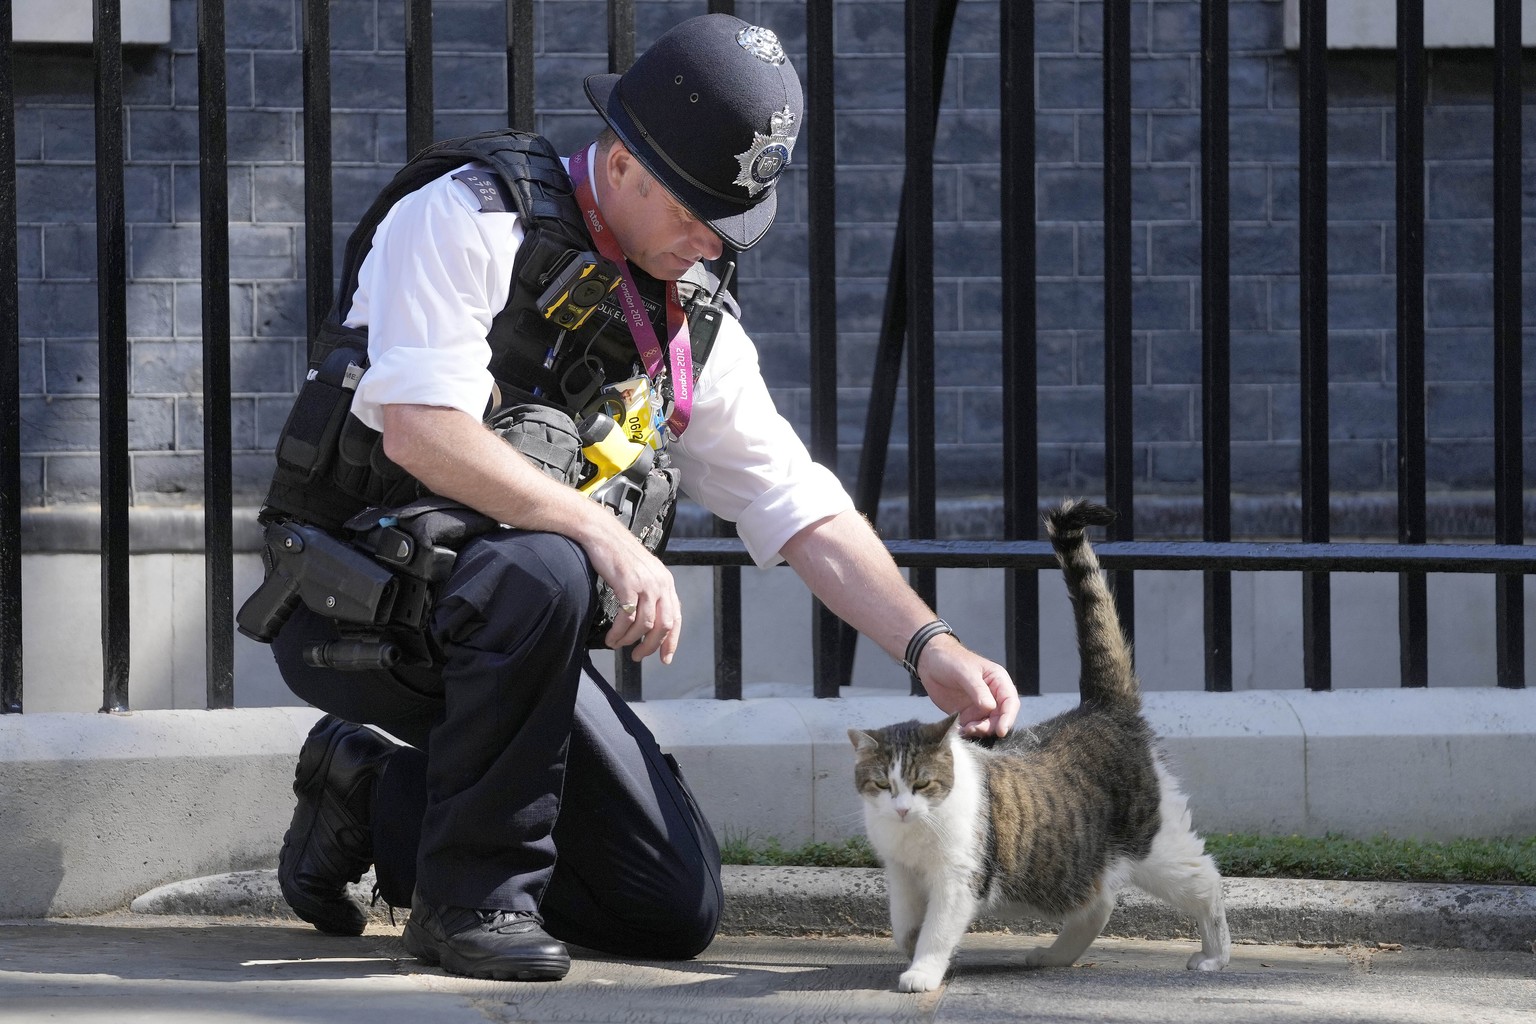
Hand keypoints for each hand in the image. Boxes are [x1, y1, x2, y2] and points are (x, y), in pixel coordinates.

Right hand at [587, 527, 682, 663]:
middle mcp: (660, 583)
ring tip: (618, 645)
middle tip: (637, 656)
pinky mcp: (628, 584)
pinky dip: (619, 633)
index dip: (672, 641)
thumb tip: (648, 621)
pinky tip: (611, 638)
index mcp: (666, 582)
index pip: (676, 618)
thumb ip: (650, 592)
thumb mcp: (643, 572)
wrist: (602, 534)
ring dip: (630, 640)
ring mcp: (645, 584)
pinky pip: (627, 618)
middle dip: (651, 646)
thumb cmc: (618, 554)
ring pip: (644, 625)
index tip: (665, 658)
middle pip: (663, 626)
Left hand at [916, 636, 1018, 737]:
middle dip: (992, 727)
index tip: (1001, 730)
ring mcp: (980, 706)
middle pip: (1001, 717)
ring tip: (965, 729)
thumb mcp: (965, 672)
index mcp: (998, 681)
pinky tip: (958, 730)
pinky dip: (968, 732)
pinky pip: (973, 728)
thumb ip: (978, 689)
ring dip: (979, 731)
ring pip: (988, 725)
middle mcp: (993, 696)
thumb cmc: (950, 659)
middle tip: (975, 729)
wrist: (929, 661)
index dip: (1008, 717)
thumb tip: (990, 707)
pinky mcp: (967, 714)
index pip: (1010, 702)